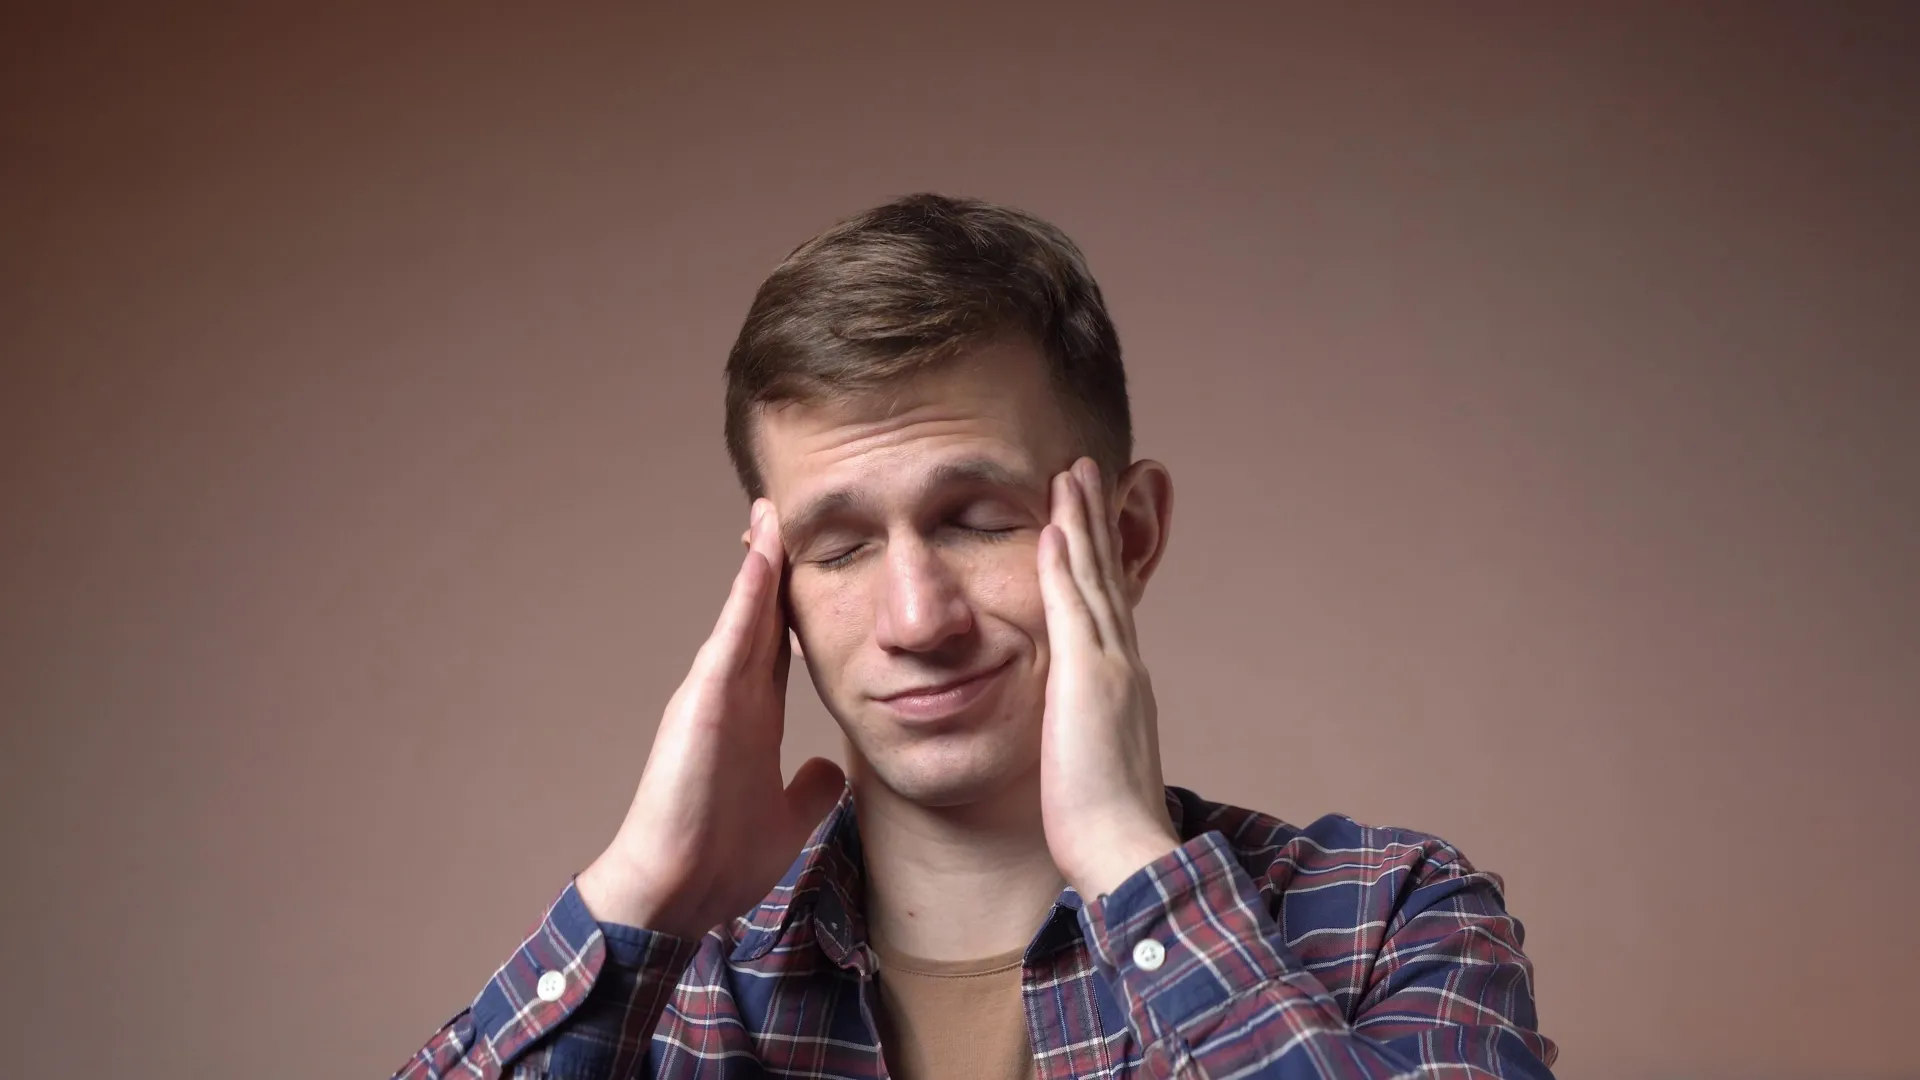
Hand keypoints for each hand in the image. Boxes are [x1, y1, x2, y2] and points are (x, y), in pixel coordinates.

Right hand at [576, 500, 846, 937]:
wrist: (677, 893)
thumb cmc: (720, 861)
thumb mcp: (788, 817)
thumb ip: (809, 788)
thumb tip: (833, 767)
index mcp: (754, 717)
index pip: (779, 644)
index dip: (795, 602)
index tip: (814, 559)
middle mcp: (734, 696)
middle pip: (759, 615)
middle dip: (774, 563)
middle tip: (784, 507)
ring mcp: (714, 696)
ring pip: (743, 615)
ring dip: (760, 562)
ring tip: (773, 512)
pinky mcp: (701, 705)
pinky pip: (729, 640)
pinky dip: (745, 599)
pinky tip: (762, 561)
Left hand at [1038, 458, 1182, 899]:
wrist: (1125, 851)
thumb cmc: (1105, 827)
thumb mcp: (1093, 766)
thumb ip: (1084, 738)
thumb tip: (1077, 736)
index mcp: (1122, 685)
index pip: (1108, 606)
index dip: (1098, 559)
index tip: (1086, 518)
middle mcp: (1123, 665)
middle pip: (1107, 576)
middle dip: (1095, 520)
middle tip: (1085, 470)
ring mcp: (1109, 667)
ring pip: (1093, 577)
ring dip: (1080, 521)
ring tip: (1070, 473)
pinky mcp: (1086, 678)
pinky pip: (1071, 606)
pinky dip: (1063, 562)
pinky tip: (1051, 524)